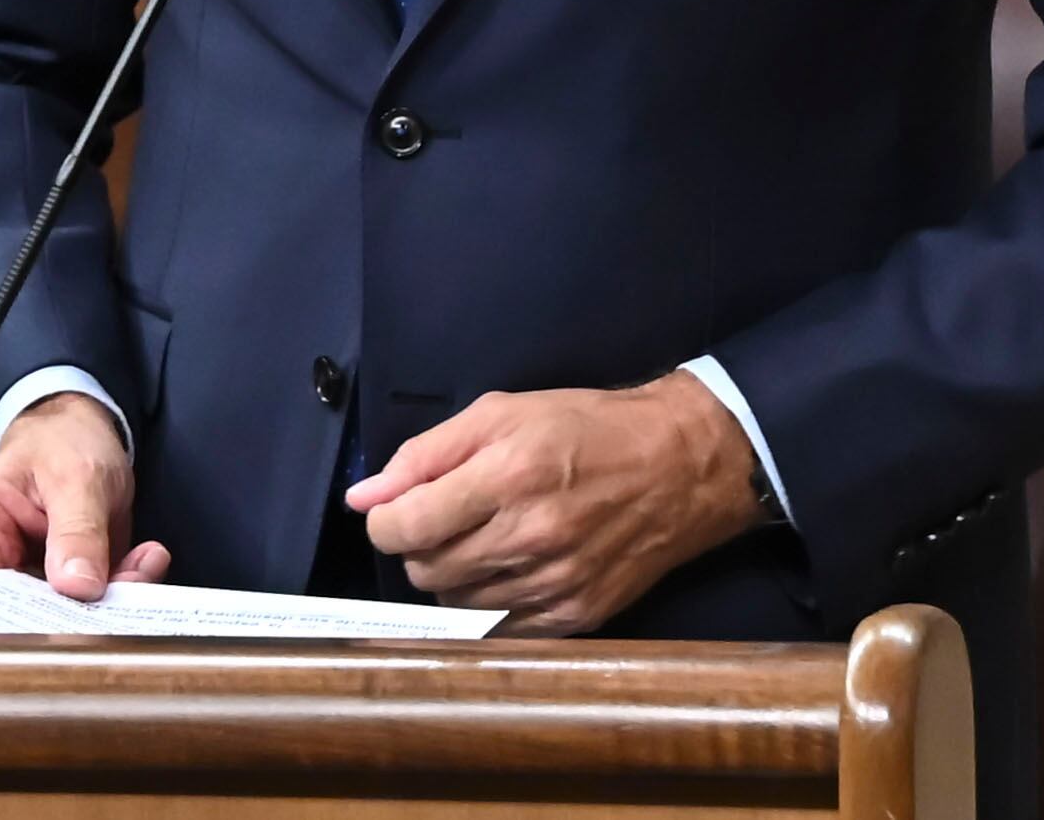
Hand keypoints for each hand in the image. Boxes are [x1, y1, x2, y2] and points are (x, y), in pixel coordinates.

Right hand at [0, 389, 175, 598]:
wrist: (80, 434)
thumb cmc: (61, 441)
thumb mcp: (76, 476)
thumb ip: (77, 530)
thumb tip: (77, 586)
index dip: (19, 614)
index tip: (73, 615)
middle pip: (17, 613)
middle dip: (79, 608)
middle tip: (129, 584)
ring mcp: (17, 577)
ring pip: (57, 618)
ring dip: (107, 600)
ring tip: (142, 564)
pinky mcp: (51, 587)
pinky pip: (83, 608)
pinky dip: (119, 590)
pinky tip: (144, 561)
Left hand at [343, 372, 760, 633]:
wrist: (679, 466)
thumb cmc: (585, 428)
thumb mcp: (500, 413)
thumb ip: (424, 455)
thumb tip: (364, 497)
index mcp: (507, 478)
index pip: (407, 527)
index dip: (384, 523)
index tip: (391, 512)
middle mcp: (530, 538)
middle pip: (426, 572)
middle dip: (418, 547)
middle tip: (444, 520)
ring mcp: (555, 584)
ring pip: (457, 605)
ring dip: (452, 577)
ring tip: (480, 540)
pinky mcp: (577, 617)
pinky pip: (500, 629)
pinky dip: (489, 604)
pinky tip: (507, 570)